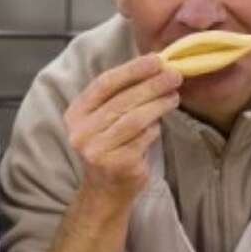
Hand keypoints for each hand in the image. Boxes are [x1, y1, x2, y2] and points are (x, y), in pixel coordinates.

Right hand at [64, 55, 180, 206]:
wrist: (104, 192)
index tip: (155, 59)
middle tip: (175, 75)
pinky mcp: (117, 164)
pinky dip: (154, 129)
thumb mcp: (104, 121)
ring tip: (174, 96)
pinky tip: (159, 125)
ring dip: (159, 104)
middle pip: (122, 100)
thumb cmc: (109, 148)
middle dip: (152, 85)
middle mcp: (82, 132)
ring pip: (135, 119)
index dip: (132, 69)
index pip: (104, 84)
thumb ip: (120, 97)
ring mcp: (98, 150)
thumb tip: (156, 68)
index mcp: (76, 114)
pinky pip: (143, 139)